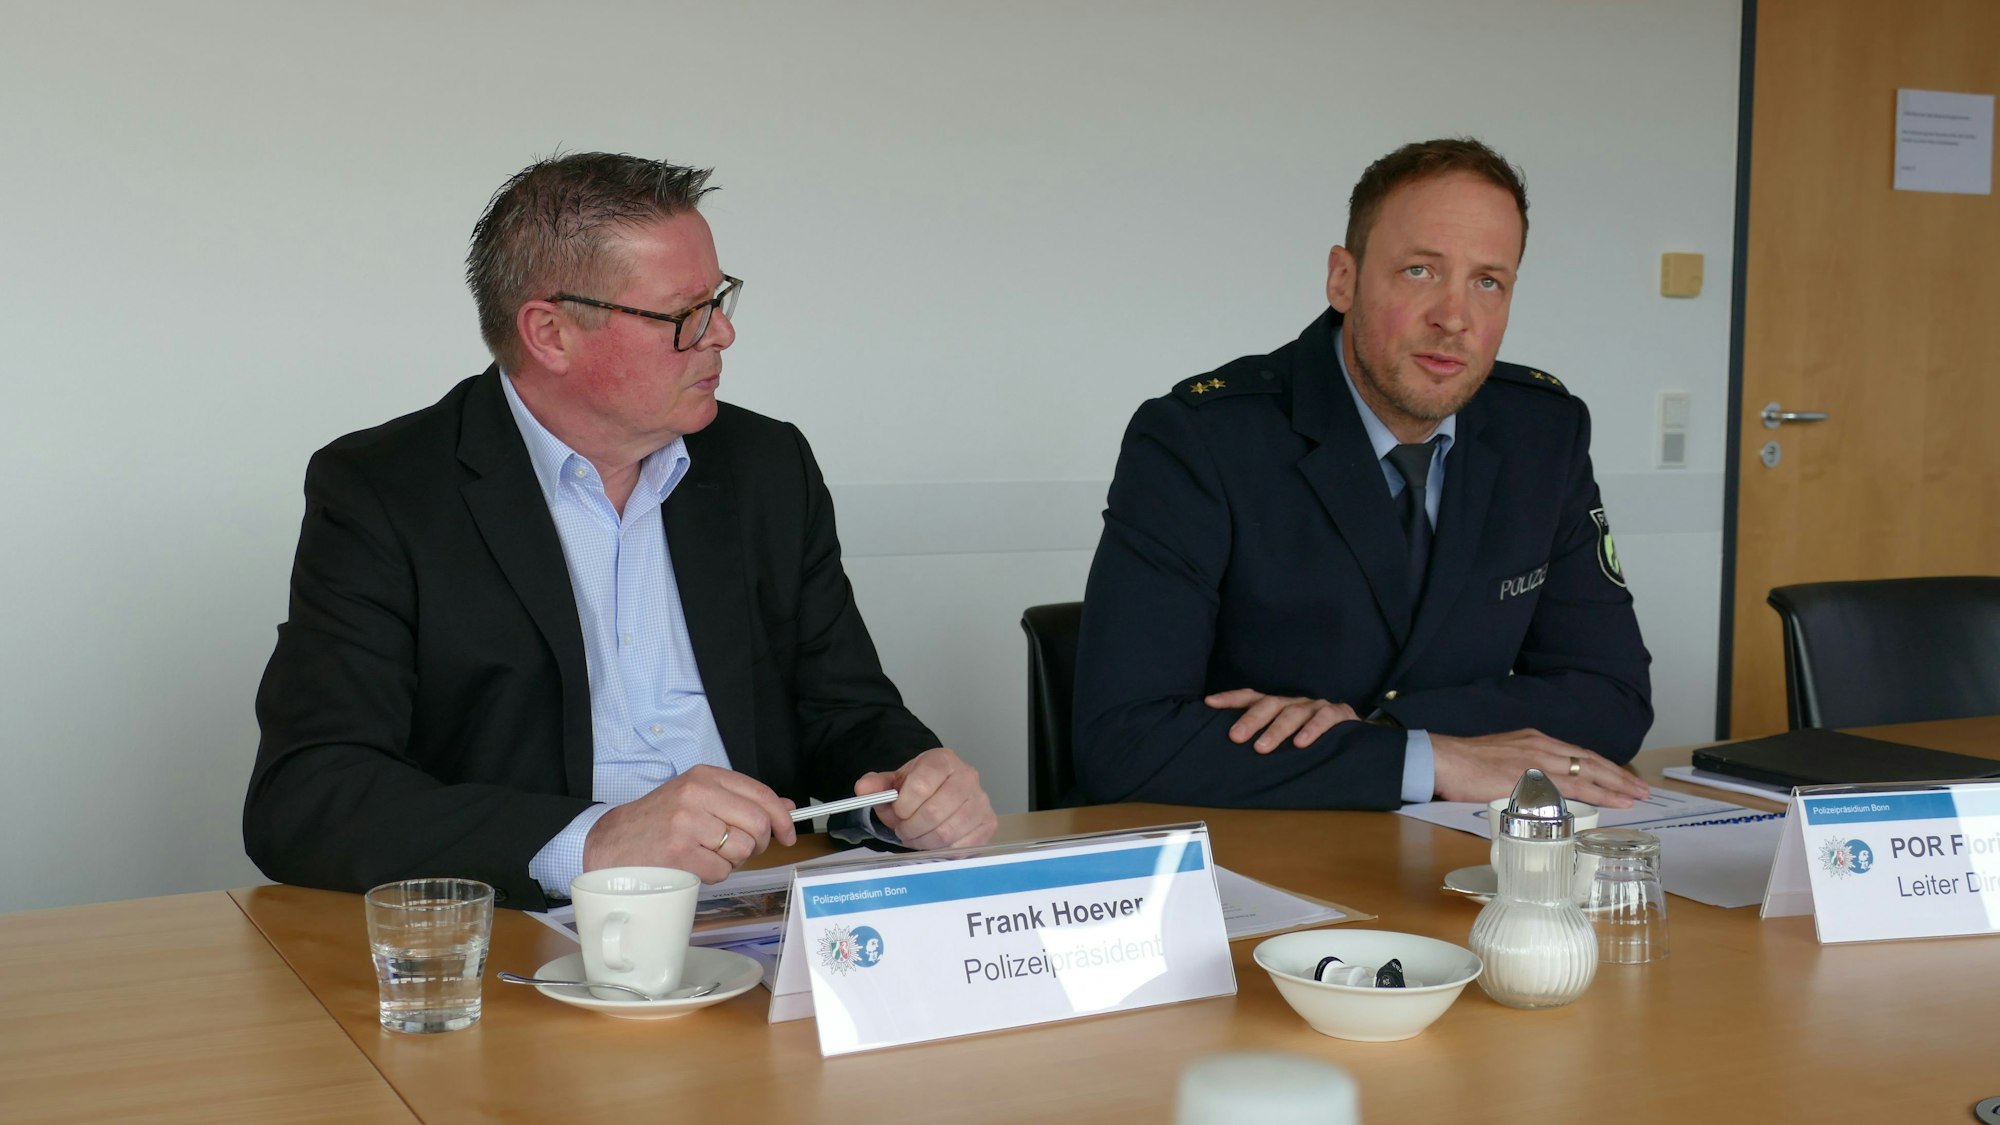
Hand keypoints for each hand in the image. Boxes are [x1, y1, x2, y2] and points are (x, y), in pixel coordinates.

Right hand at [582, 765, 797, 882]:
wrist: (612, 841)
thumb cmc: (659, 821)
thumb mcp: (700, 798)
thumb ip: (742, 801)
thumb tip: (786, 808)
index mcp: (705, 776)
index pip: (761, 794)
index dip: (781, 818)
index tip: (787, 834)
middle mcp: (697, 794)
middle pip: (758, 824)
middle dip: (757, 844)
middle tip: (742, 849)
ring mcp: (687, 822)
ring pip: (741, 850)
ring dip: (732, 861)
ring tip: (708, 854)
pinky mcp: (679, 851)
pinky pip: (722, 871)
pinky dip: (714, 875)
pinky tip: (695, 865)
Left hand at [854, 747, 996, 850]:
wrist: (944, 791)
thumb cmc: (920, 788)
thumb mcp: (896, 782)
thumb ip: (877, 785)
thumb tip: (863, 789)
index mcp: (943, 760)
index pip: (919, 787)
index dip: (902, 806)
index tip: (897, 811)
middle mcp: (967, 776)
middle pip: (933, 812)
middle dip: (911, 828)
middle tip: (903, 830)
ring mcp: (981, 801)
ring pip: (946, 832)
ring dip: (924, 841)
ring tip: (916, 836)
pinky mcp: (988, 823)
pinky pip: (961, 846)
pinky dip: (942, 849)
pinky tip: (933, 842)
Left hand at [1205, 688, 1359, 752]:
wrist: (1355, 736)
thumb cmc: (1311, 737)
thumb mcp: (1285, 735)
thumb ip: (1263, 736)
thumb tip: (1230, 746)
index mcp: (1279, 705)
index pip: (1251, 697)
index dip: (1230, 698)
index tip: (1209, 703)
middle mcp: (1294, 702)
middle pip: (1269, 704)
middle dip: (1251, 720)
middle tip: (1235, 737)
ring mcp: (1316, 706)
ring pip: (1293, 713)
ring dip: (1276, 730)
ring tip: (1262, 748)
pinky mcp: (1338, 714)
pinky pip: (1324, 719)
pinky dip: (1312, 731)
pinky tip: (1301, 743)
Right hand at [1430, 729, 1650, 807]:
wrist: (1442, 760)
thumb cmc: (1462, 763)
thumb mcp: (1499, 758)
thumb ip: (1520, 769)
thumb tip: (1532, 789)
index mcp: (1534, 741)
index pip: (1578, 753)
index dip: (1603, 767)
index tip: (1622, 778)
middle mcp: (1540, 746)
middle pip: (1590, 761)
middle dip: (1619, 776)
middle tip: (1643, 790)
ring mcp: (1537, 761)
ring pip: (1587, 772)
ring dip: (1616, 785)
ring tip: (1636, 797)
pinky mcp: (1533, 778)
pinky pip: (1571, 787)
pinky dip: (1596, 794)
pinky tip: (1610, 802)